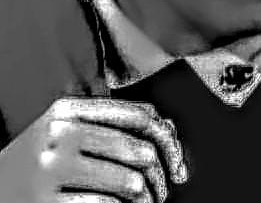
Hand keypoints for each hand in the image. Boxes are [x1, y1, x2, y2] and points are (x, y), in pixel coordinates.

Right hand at [0, 97, 187, 202]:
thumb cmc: (41, 162)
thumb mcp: (68, 132)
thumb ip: (112, 125)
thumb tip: (169, 131)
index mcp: (68, 110)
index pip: (139, 116)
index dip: (167, 140)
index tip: (177, 163)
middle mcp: (59, 134)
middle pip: (140, 151)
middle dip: (162, 177)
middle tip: (163, 192)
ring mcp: (50, 169)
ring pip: (130, 183)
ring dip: (148, 200)